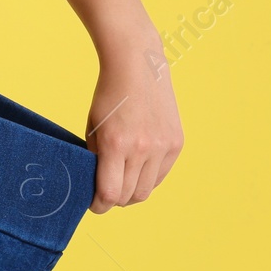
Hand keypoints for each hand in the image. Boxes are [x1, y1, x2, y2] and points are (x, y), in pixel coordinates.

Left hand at [85, 21, 183, 212]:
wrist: (138, 65)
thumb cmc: (109, 94)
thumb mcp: (93, 126)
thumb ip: (96, 157)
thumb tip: (96, 185)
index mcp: (116, 144)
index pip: (109, 193)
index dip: (99, 205)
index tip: (94, 205)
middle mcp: (142, 148)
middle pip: (128, 196)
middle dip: (114, 200)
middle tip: (105, 195)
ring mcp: (162, 146)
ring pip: (146, 190)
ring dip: (132, 193)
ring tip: (122, 184)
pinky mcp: (176, 142)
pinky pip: (161, 175)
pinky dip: (148, 179)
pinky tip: (138, 170)